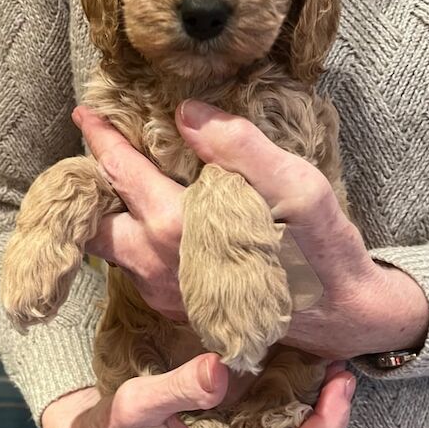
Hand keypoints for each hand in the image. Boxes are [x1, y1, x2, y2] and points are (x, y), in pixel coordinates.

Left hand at [74, 102, 428, 358]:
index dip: (101, 138)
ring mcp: (164, 294)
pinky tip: (155, 217)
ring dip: (110, 213)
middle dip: (87, 187)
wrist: (342, 316)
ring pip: (112, 250)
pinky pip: (135, 269)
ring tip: (121, 180)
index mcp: (177, 230)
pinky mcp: (177, 308)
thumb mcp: (294, 185)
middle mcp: (158, 266)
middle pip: (95, 223)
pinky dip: (133, 236)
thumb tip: (187, 114)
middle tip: (96, 154)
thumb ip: (238, 146)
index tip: (86, 111)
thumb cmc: (320, 249)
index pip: (122, 172)